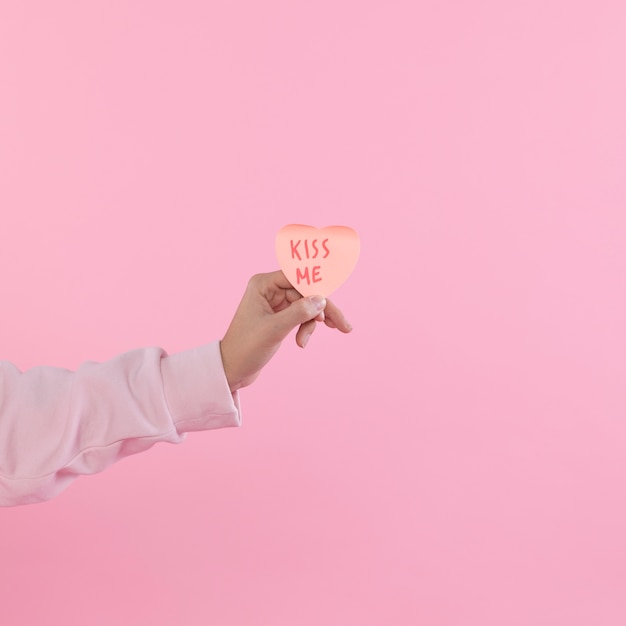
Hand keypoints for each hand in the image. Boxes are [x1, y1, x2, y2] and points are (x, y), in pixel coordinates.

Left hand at [219, 271, 351, 391]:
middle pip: (307, 292)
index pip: (299, 277)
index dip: (318, 287)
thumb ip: (299, 312)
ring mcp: (275, 303)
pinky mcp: (279, 316)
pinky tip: (302, 341)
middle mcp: (269, 289)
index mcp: (263, 284)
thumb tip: (322, 300)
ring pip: (307, 305)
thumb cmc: (245, 348)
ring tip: (305, 341)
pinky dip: (306, 328)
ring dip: (311, 322)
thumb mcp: (274, 330)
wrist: (232, 369)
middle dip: (323, 309)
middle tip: (344, 326)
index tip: (334, 299)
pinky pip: (302, 316)